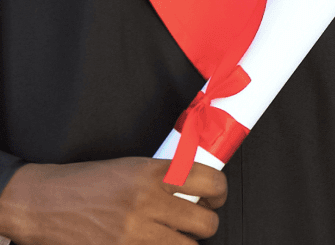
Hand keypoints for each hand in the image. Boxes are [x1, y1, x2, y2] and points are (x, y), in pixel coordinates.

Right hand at [0, 158, 225, 243]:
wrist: (45, 204)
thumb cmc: (87, 183)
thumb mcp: (132, 167)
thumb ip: (165, 176)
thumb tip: (196, 187)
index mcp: (153, 173)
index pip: (210, 181)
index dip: (220, 193)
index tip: (216, 198)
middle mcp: (147, 202)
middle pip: (204, 222)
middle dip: (206, 225)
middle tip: (198, 223)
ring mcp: (133, 233)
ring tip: (176, 238)